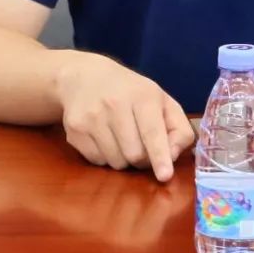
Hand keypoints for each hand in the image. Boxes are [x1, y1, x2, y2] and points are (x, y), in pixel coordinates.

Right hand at [56, 52, 194, 180]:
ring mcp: (92, 118)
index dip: (160, 155)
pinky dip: (105, 157)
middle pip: (134, 154)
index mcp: (142, 95)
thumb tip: (173, 155)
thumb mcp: (161, 101)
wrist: (85, 77)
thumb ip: (178, 128)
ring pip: (116, 162)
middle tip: (142, 146)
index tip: (165, 175)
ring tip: (122, 138)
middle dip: (143, 159)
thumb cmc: (131, 92)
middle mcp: (115, 104)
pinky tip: (104, 137)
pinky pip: (97, 161)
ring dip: (123, 159)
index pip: (152, 131)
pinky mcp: (75, 131)